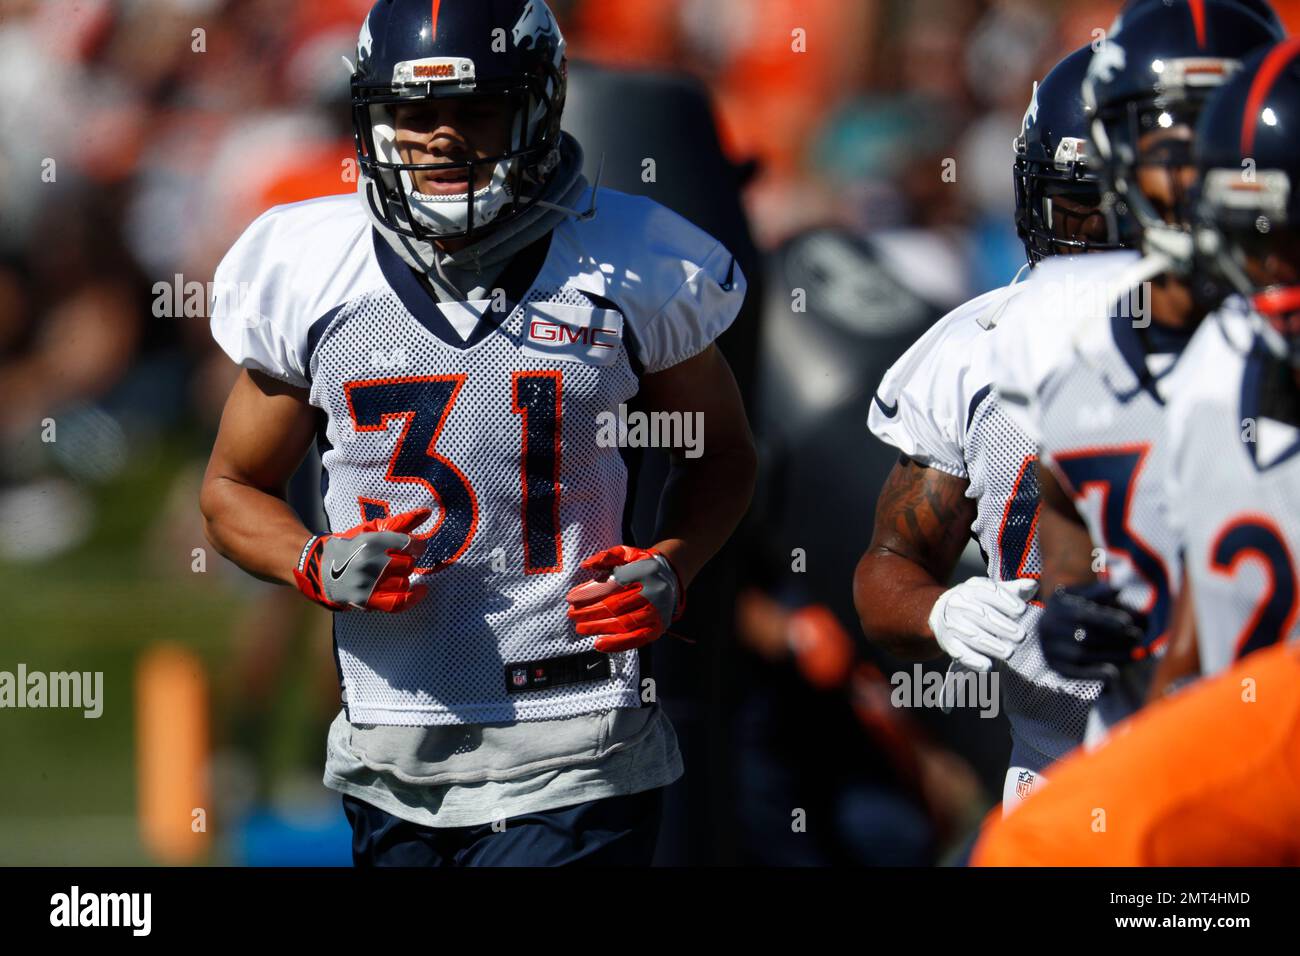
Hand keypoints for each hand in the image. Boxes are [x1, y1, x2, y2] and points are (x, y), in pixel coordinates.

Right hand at [293, 508, 429, 612]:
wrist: (320, 568)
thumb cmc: (351, 546)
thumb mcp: (371, 530)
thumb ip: (401, 522)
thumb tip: (427, 513)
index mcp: (370, 541)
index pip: (407, 544)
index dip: (417, 546)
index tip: (416, 547)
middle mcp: (369, 562)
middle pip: (407, 565)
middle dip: (406, 562)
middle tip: (397, 560)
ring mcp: (367, 583)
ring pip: (403, 583)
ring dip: (403, 578)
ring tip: (394, 574)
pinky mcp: (365, 600)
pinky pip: (397, 603)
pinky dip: (412, 598)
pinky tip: (421, 591)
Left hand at [565, 545, 684, 652]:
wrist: (671, 577)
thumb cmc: (642, 566)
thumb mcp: (626, 554)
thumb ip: (606, 557)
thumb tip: (586, 565)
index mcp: (643, 572)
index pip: (613, 585)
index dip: (590, 592)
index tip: (572, 598)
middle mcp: (652, 592)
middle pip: (616, 605)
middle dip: (591, 611)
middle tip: (572, 614)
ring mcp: (656, 612)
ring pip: (625, 623)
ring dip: (600, 627)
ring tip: (581, 627)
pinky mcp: (658, 628)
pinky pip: (637, 639)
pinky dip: (617, 644)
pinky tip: (600, 644)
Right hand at [927, 577, 1038, 671]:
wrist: (942, 614)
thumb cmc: (977, 603)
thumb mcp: (992, 593)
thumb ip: (1013, 590)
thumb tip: (1033, 584)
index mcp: (972, 588)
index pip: (989, 591)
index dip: (1006, 601)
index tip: (1022, 611)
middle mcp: (958, 603)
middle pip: (981, 614)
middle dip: (1002, 626)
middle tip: (1020, 635)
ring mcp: (951, 623)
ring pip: (972, 634)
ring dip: (991, 645)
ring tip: (1009, 652)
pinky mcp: (947, 642)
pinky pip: (959, 651)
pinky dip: (973, 659)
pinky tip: (987, 665)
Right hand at [1039, 582, 1146, 681]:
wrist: (1048, 630)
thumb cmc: (1073, 608)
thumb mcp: (1082, 595)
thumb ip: (1098, 593)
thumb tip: (1117, 589)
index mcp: (1056, 608)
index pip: (1083, 615)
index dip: (1106, 620)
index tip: (1128, 623)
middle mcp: (1048, 629)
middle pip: (1085, 636)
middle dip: (1115, 638)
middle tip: (1138, 637)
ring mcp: (1050, 649)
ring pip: (1083, 655)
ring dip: (1112, 656)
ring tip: (1135, 654)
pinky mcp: (1055, 667)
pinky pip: (1075, 673)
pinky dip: (1094, 674)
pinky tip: (1114, 673)